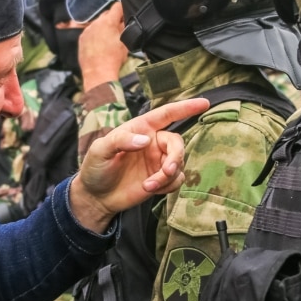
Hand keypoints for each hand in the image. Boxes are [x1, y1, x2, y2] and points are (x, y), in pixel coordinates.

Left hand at [69, 97, 210, 230]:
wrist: (96, 197)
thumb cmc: (96, 167)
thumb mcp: (100, 150)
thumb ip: (121, 141)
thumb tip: (146, 140)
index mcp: (141, 128)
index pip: (166, 114)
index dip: (185, 107)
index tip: (204, 103)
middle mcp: (153, 142)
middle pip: (177, 143)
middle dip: (176, 157)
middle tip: (166, 170)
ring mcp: (157, 161)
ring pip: (179, 164)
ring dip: (168, 176)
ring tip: (149, 185)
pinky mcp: (161, 179)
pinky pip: (177, 179)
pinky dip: (168, 186)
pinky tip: (151, 189)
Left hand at [78, 2, 129, 91]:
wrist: (98, 73)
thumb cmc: (113, 60)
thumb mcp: (125, 42)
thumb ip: (124, 28)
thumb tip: (124, 21)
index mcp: (108, 22)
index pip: (117, 7)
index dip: (123, 8)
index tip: (125, 12)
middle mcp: (96, 23)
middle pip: (106, 14)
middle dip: (113, 19)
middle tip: (119, 27)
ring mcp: (87, 30)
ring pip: (97, 23)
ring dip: (103, 27)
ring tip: (109, 39)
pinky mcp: (82, 38)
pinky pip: (90, 32)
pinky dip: (95, 34)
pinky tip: (100, 44)